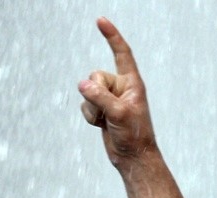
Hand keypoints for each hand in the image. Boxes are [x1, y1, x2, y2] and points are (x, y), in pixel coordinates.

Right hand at [78, 18, 156, 166]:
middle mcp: (121, 87)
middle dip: (96, 93)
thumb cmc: (134, 135)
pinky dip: (90, 116)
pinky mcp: (101, 108)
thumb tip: (82, 84)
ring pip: (87, 90)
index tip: (101, 20)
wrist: (132, 157)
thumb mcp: (119, 113)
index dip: (112, 37)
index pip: (122, 54)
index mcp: (132, 83)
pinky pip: (85, 104)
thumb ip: (100, 97)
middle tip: (110, 111)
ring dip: (93, 108)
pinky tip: (103, 125)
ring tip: (108, 121)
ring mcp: (110, 98)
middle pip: (95, 75)